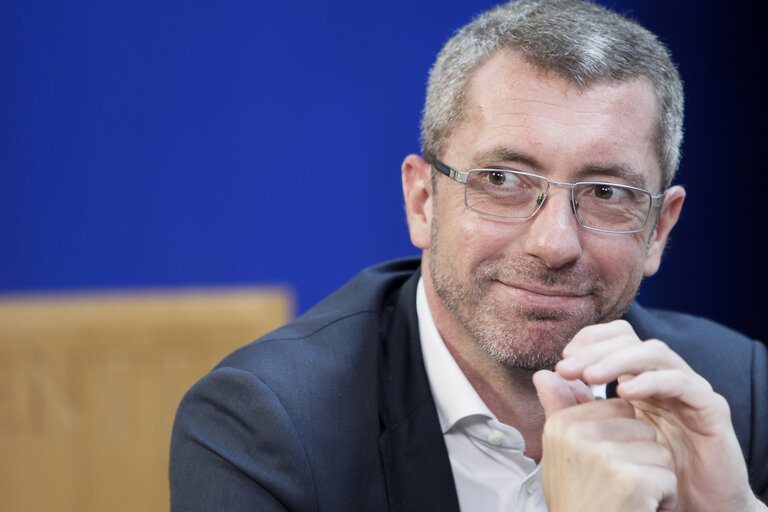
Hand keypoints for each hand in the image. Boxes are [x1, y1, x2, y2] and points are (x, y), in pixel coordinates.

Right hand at [533, 370, 677, 511]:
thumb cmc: (579, 499)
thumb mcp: (562, 453)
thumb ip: (559, 408)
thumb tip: (545, 373)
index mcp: (562, 423)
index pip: (618, 408)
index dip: (622, 439)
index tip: (601, 467)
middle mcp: (577, 433)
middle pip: (641, 426)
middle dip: (640, 456)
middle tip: (615, 485)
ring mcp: (603, 454)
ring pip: (658, 449)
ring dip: (652, 477)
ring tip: (626, 497)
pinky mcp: (629, 478)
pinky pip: (667, 475)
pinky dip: (661, 498)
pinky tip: (637, 508)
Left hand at [553, 319, 760, 511]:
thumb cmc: (647, 474)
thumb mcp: (600, 439)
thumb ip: (571, 408)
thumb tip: (542, 375)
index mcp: (640, 379)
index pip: (616, 338)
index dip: (590, 341)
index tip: (563, 362)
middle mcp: (665, 377)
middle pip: (632, 341)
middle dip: (597, 351)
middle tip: (568, 367)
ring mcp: (690, 390)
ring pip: (656, 354)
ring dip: (619, 360)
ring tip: (590, 376)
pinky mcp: (712, 408)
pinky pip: (684, 383)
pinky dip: (652, 381)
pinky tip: (624, 393)